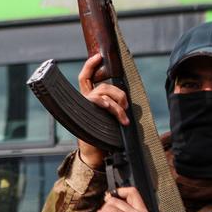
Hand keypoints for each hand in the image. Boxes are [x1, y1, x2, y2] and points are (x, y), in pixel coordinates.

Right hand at [77, 54, 129, 168]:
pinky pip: (100, 102)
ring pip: (102, 93)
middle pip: (101, 86)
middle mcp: (84, 101)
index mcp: (88, 100)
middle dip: (118, 94)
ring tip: (124, 118)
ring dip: (118, 104)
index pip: (85, 78)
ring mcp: (84, 107)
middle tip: (126, 106)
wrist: (94, 155)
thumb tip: (126, 101)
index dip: (90, 66)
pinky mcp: (86, 114)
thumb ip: (112, 106)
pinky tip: (117, 114)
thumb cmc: (102, 137)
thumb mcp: (108, 119)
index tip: (98, 56)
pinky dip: (111, 106)